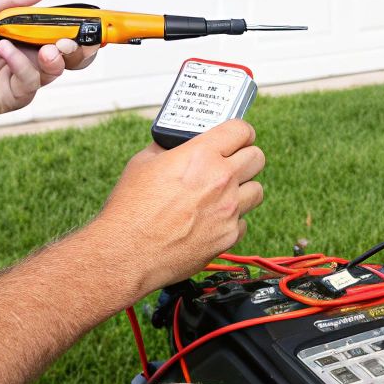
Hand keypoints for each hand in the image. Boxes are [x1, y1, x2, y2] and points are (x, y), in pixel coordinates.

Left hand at [0, 0, 99, 116]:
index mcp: (29, 35)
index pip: (66, 33)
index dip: (84, 30)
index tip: (95, 24)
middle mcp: (31, 58)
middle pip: (72, 58)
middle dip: (81, 48)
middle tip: (71, 40)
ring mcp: (22, 79)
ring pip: (55, 71)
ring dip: (55, 57)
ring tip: (44, 47)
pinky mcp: (11, 97)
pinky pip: (29, 84)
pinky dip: (22, 65)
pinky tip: (6, 51)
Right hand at [87, 119, 266, 294]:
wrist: (125, 254)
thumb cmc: (129, 210)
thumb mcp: (142, 163)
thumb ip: (168, 149)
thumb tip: (179, 145)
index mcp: (201, 155)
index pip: (241, 130)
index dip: (240, 132)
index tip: (237, 137)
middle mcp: (221, 179)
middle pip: (258, 157)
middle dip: (246, 157)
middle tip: (232, 163)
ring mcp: (228, 210)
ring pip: (257, 190)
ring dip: (243, 189)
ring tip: (223, 194)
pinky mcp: (228, 237)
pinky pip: (243, 222)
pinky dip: (232, 221)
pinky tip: (212, 221)